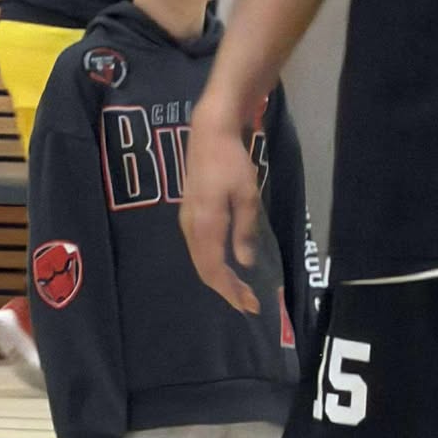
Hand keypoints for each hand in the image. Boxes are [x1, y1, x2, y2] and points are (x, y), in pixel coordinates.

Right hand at [181, 107, 262, 313]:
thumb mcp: (246, 195)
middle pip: (205, 269)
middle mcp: (191, 228)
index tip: (250, 304)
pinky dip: (212, 263)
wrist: (209, 133)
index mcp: (205, 225)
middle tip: (246, 303)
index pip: (215, 269)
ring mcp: (186, 220)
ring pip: (200, 260)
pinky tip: (225, 265)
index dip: (231, 290)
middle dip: (225, 289)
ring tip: (237, 290)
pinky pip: (198, 249)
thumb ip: (244, 230)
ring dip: (218, 278)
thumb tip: (244, 263)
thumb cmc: (232, 162)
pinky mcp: (188, 213)